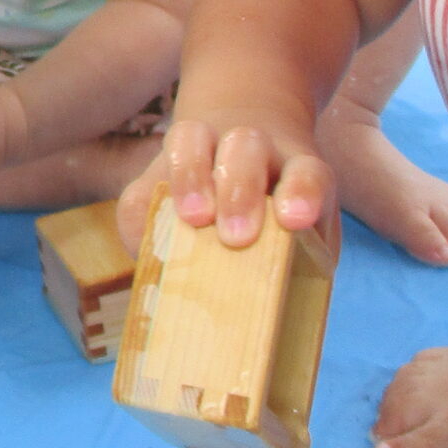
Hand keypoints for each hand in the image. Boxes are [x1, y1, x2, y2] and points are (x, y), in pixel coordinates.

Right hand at [118, 109, 332, 253]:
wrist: (244, 162)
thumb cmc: (283, 223)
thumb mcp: (306, 241)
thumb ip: (299, 265)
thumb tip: (278, 310)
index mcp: (296, 170)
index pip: (307, 171)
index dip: (302, 192)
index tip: (295, 219)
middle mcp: (252, 149)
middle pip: (246, 145)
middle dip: (239, 190)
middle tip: (237, 237)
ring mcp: (204, 147)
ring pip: (193, 137)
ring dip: (190, 178)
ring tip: (191, 220)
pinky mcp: (160, 171)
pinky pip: (143, 180)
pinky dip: (140, 213)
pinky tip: (144, 245)